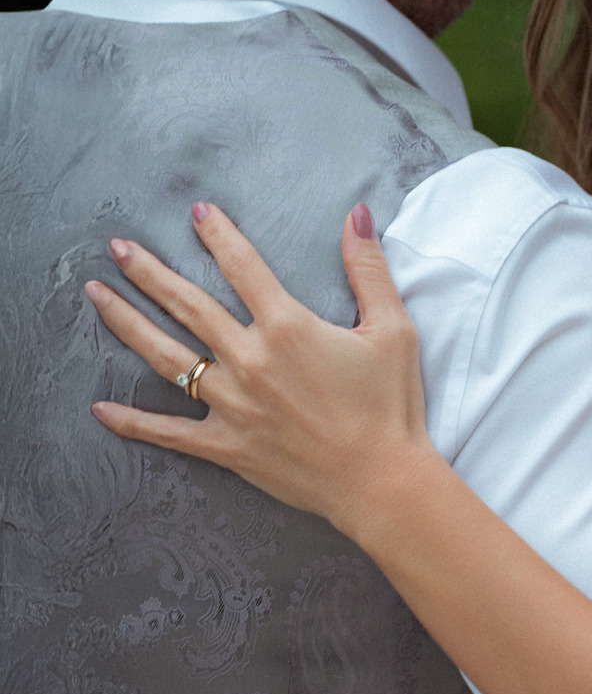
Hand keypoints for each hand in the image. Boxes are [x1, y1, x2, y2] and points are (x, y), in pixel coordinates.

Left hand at [86, 202, 436, 536]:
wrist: (382, 480)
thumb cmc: (391, 405)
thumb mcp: (392, 328)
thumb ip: (368, 268)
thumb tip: (359, 215)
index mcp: (288, 327)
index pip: (243, 266)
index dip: (218, 234)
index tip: (197, 213)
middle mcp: (250, 360)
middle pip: (188, 305)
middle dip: (149, 271)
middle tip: (118, 247)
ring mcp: (233, 404)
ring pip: (166, 356)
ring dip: (126, 323)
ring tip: (97, 296)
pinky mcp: (227, 445)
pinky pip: (170, 432)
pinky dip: (134, 422)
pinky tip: (101, 409)